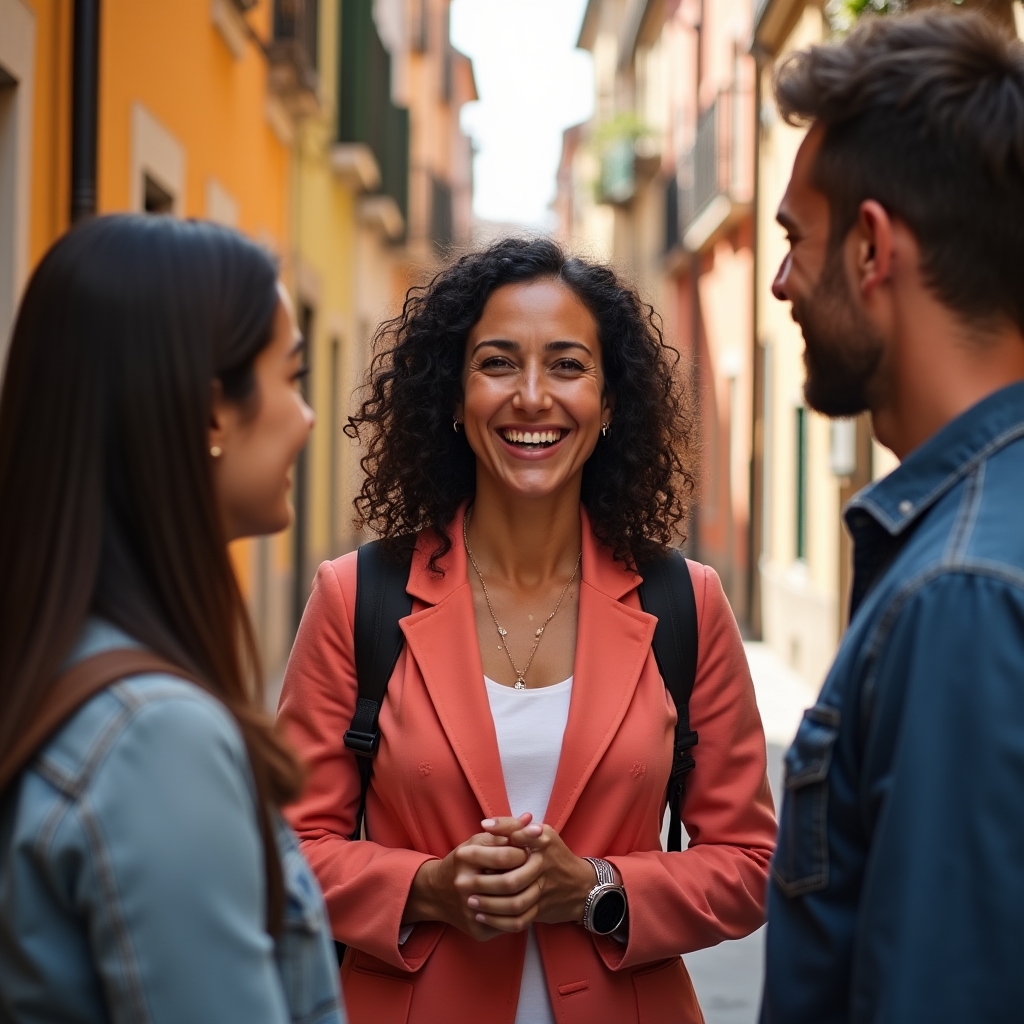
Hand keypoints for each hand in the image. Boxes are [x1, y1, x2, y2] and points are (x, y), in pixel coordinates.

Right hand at [403, 813, 531, 941]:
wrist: (437, 893)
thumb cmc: (463, 862)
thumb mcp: (478, 840)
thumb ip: (506, 829)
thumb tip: (530, 819)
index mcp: (465, 858)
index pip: (505, 856)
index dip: (524, 853)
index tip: (531, 851)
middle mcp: (464, 884)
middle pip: (510, 883)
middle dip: (532, 874)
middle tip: (541, 867)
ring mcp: (469, 910)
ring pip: (513, 908)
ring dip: (532, 895)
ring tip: (537, 885)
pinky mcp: (477, 930)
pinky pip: (510, 925)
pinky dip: (524, 914)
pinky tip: (528, 903)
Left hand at [469, 816, 604, 929]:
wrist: (581, 888)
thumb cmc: (554, 857)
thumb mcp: (542, 834)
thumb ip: (513, 826)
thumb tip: (486, 824)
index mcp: (543, 843)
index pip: (516, 840)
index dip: (489, 848)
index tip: (466, 850)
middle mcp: (544, 867)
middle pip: (511, 880)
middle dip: (485, 884)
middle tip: (463, 885)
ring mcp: (543, 891)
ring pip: (514, 904)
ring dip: (490, 905)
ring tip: (471, 902)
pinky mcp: (541, 911)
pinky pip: (518, 921)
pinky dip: (499, 922)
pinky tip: (483, 917)